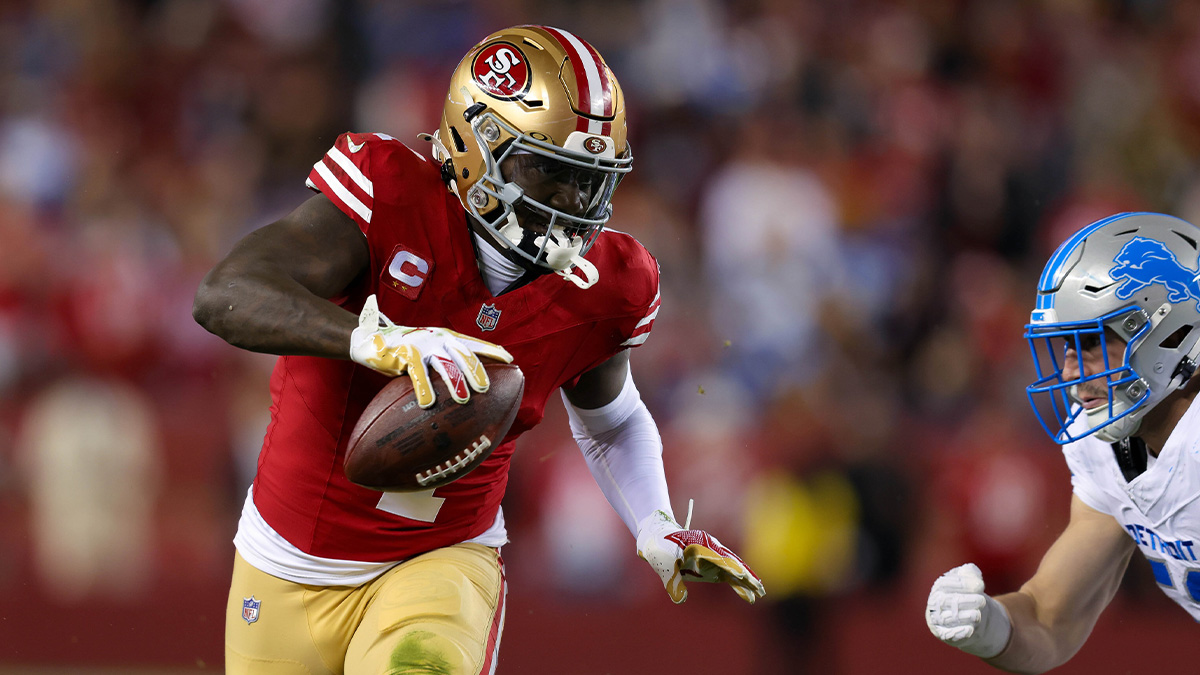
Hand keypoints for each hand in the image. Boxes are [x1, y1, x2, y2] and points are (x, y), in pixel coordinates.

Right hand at [349, 295, 512, 407]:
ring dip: (455, 382)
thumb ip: (446, 363)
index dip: (492, 351)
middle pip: (464, 354)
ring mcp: (423, 344)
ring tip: (464, 400)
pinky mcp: (405, 354)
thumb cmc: (406, 351)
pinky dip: (424, 389)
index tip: (510, 360)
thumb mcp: (430, 352)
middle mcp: (439, 338)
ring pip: (444, 364)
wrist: (371, 339)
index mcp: (447, 337)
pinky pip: (417, 374)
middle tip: (486, 388)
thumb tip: (467, 387)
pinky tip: (428, 404)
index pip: (475, 343)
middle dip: (477, 371)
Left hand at [635, 510, 764, 603]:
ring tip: (760, 593)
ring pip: (734, 569)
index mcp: (700, 544)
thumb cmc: (660, 550)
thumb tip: (681, 600)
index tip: (741, 575)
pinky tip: (749, 597)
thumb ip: (673, 583)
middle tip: (759, 588)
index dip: (730, 567)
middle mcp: (711, 548)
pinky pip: (729, 576)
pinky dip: (738, 586)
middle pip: (732, 562)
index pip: (718, 557)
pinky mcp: (713, 566)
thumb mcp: (664, 566)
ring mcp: (714, 557)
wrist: (657, 539)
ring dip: (747, 581)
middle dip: (745, 575)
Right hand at [926, 563, 1012, 657]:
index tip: (981, 585)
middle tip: (981, 600)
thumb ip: (970, 573)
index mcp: (938, 588)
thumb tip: (971, 571)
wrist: (971, 618)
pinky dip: (958, 633)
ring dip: (963, 617)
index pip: (944, 584)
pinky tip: (970, 630)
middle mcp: (935, 603)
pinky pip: (948, 635)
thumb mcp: (969, 581)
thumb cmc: (968, 595)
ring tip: (977, 615)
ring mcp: (938, 619)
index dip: (962, 584)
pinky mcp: (944, 634)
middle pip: (946, 601)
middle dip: (964, 600)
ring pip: (947, 619)